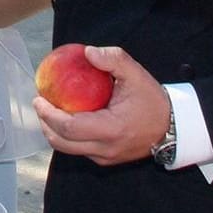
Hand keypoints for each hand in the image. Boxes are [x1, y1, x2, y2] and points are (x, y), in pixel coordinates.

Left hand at [32, 45, 170, 166]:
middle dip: (45, 123)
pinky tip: (66, 118)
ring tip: (49, 110)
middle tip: (40, 103)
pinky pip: (79, 150)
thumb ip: (113, 59)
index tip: (39, 98)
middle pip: (62, 143)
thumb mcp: (136, 74)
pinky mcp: (107, 159)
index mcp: (111, 129)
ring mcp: (105, 157)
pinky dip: (67, 136)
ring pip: (68, 149)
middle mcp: (105, 148)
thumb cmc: (152, 100)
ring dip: (54, 131)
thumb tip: (87, 52)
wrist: (173, 127)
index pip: (69, 128)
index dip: (49, 114)